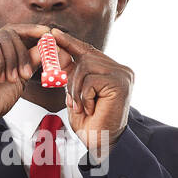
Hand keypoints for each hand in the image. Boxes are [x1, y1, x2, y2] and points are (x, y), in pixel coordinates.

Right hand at [0, 25, 47, 126]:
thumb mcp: (21, 76)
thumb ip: (31, 59)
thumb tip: (48, 44)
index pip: (13, 30)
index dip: (31, 30)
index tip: (47, 33)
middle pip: (10, 33)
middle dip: (22, 54)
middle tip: (26, 74)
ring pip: (3, 38)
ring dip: (12, 61)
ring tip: (10, 79)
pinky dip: (0, 64)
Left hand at [46, 28, 132, 159]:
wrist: (100, 143)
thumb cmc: (89, 122)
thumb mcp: (75, 92)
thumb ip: (70, 72)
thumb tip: (57, 49)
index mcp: (112, 69)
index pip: (88, 51)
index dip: (70, 42)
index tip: (53, 33)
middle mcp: (121, 69)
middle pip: (85, 58)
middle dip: (71, 78)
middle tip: (73, 100)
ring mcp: (123, 75)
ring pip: (85, 67)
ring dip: (76, 89)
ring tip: (82, 106)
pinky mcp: (121, 83)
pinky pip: (90, 80)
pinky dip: (84, 96)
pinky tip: (91, 109)